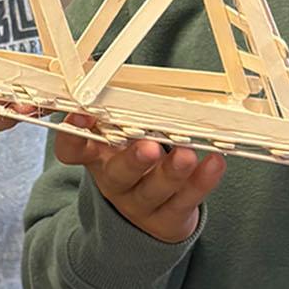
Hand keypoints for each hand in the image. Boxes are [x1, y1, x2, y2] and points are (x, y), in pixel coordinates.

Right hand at [54, 114, 224, 242]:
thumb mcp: (118, 139)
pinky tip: (215, 163)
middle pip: (118, 174)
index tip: (82, 116)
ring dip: (172, 172)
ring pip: (155, 190)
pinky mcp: (169, 219)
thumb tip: (110, 68)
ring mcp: (142, 204)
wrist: (148, 218)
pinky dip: (203, 181)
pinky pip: (187, 200)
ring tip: (186, 155)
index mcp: (97, 159)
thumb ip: (119, 110)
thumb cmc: (134, 160)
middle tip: (148, 147)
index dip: (73, 135)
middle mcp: (116, 183)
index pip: (73, 150)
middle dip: (133, 160)